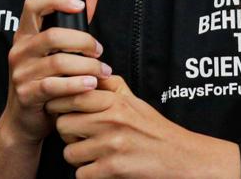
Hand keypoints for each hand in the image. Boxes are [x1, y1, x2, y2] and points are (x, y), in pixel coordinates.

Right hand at [1, 0, 107, 145]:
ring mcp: (20, 74)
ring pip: (59, 62)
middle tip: (100, 52)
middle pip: (53, 35)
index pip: (32, 5)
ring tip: (103, 72)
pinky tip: (91, 85)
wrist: (25, 120)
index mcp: (26, 35)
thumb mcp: (57, 50)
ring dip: (88, 66)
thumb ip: (75, 22)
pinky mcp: (27, 95)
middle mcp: (19, 51)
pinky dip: (78, 84)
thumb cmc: (46, 80)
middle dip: (84, 42)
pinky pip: (55, 86)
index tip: (80, 6)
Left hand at [47, 75, 240, 177]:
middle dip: (69, 134)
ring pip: (69, 152)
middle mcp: (112, 121)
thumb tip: (91, 72)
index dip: (61, 105)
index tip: (64, 111)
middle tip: (82, 136)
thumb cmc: (154, 130)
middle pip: (63, 125)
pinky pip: (80, 174)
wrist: (179, 157)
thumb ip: (112, 86)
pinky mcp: (111, 169)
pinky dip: (89, 174)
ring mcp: (111, 146)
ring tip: (94, 153)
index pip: (73, 96)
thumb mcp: (136, 101)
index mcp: (116, 102)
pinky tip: (102, 167)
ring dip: (79, 157)